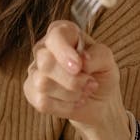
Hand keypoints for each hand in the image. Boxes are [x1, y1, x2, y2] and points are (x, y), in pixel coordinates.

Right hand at [24, 21, 130, 139]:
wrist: (100, 100)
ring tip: (84, 92)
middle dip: (71, 79)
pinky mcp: (31, 90)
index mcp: (62, 32)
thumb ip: (98, 55)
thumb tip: (82, 61)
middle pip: (46, 62)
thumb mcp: (107, 60)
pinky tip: (74, 102)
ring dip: (70, 93)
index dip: (65, 52)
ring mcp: (35, 69)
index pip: (55, 36)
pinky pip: (42, 101)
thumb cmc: (101, 73)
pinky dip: (64, 106)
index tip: (79, 67)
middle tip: (90, 83)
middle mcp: (44, 48)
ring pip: (43, 83)